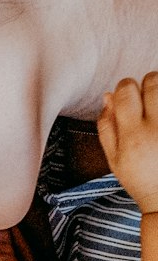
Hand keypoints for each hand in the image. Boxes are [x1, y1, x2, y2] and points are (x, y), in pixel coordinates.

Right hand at [97, 73, 157, 213]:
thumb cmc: (140, 179)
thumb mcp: (114, 159)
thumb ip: (107, 126)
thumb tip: (108, 97)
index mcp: (133, 135)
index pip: (126, 90)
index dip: (123, 88)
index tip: (125, 98)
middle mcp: (156, 127)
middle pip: (152, 81)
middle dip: (146, 86)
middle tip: (145, 102)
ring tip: (156, 109)